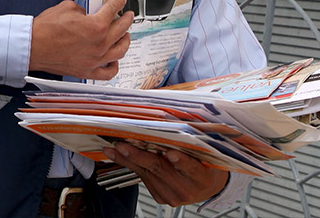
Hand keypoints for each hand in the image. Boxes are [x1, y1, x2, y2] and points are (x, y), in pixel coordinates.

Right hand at [29, 0, 132, 79]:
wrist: (33, 46)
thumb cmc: (45, 30)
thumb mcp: (67, 7)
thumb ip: (83, 10)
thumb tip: (86, 14)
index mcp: (97, 26)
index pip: (113, 10)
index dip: (119, 3)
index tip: (120, 1)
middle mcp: (99, 45)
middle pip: (121, 30)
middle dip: (126, 19)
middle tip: (127, 15)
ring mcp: (94, 60)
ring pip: (120, 51)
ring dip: (125, 41)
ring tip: (125, 36)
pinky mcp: (86, 71)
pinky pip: (108, 72)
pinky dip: (114, 66)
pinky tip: (114, 60)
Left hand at [102, 142, 228, 206]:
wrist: (206, 187)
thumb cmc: (206, 164)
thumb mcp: (206, 153)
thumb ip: (191, 142)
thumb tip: (170, 120)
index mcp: (202, 177)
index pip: (192, 169)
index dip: (182, 161)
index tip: (171, 153)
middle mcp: (186, 189)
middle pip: (161, 170)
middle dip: (139, 156)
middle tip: (123, 145)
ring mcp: (172, 196)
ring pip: (147, 174)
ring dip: (128, 159)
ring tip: (113, 148)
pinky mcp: (161, 197)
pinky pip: (143, 178)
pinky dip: (131, 164)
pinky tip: (119, 155)